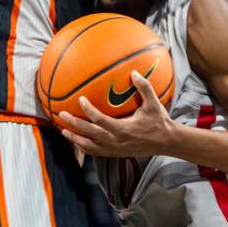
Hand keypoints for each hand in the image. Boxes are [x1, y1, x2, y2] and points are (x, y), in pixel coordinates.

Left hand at [58, 70, 175, 158]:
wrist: (166, 142)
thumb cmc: (159, 122)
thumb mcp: (153, 104)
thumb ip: (144, 88)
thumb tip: (134, 72)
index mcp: (123, 129)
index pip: (100, 120)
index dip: (88, 110)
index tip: (80, 100)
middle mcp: (116, 141)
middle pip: (89, 134)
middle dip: (74, 125)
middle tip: (62, 115)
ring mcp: (115, 150)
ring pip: (89, 147)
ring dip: (75, 139)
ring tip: (63, 132)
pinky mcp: (115, 154)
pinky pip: (96, 153)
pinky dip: (84, 148)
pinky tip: (77, 142)